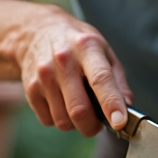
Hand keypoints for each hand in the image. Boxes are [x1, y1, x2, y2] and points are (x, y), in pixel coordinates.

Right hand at [9, 4, 132, 136]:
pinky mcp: (30, 88)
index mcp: (87, 47)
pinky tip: (61, 103)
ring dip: (75, 124)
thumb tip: (127, 106)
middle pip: (79, 108)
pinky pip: (48, 120)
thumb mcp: (103, 49)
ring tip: (79, 107)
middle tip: (98, 124)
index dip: (111, 103)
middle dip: (92, 126)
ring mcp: (44, 75)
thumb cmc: (77, 43)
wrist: (37, 31)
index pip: (101, 79)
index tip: (119, 122)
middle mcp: (63, 60)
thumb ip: (117, 79)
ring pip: (63, 120)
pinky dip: (59, 119)